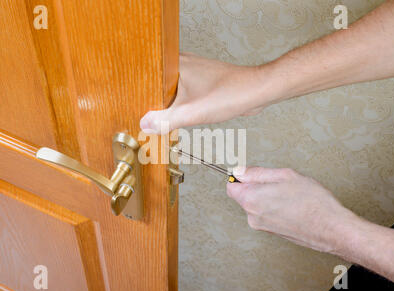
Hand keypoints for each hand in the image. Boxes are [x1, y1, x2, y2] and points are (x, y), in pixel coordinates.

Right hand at [140, 53, 278, 132]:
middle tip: (148, 119)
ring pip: (172, 89)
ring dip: (169, 105)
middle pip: (158, 84)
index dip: (140, 94)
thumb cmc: (230, 94)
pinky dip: (181, 104)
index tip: (136, 109)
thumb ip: (166, 120)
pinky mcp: (203, 80)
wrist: (256, 92)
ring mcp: (194, 71)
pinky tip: (181, 115)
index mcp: (175, 64)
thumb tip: (145, 125)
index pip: (147, 77)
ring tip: (162, 119)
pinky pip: (185, 92)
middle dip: (154, 103)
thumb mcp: (191, 113)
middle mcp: (183, 63)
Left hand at [227, 167, 361, 252]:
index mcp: (251, 200)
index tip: (252, 174)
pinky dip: (275, 208)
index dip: (240, 177)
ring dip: (267, 197)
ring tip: (289, 195)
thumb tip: (241, 171)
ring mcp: (262, 226)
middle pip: (243, 196)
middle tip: (279, 183)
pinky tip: (292, 205)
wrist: (331, 228)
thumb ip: (258, 173)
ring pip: (256, 205)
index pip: (231, 186)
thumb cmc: (313, 202)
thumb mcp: (284, 175)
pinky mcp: (272, 232)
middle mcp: (252, 216)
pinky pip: (266, 215)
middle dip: (256, 187)